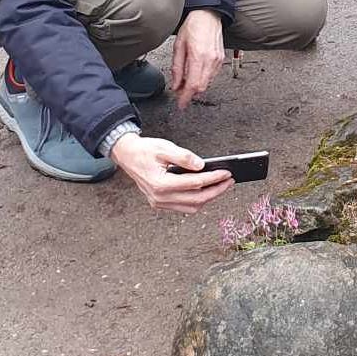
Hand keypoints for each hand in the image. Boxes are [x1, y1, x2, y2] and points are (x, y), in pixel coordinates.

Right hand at [110, 133, 233, 212]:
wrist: (127, 156)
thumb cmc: (144, 151)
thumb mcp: (165, 148)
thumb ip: (183, 157)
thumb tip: (201, 165)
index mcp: (160, 183)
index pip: (195, 183)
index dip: (213, 178)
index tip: (226, 173)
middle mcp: (159, 197)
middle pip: (196, 199)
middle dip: (216, 191)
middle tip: (229, 181)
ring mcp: (159, 202)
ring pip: (191, 207)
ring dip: (208, 198)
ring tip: (221, 186)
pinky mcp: (159, 203)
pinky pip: (183, 207)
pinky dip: (196, 202)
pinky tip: (205, 191)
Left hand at [169, 8, 226, 108]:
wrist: (209, 15)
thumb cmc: (193, 26)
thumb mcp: (178, 46)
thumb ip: (177, 67)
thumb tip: (175, 85)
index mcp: (198, 56)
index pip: (193, 85)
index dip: (186, 98)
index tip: (180, 105)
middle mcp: (210, 60)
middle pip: (201, 87)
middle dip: (190, 94)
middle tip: (180, 94)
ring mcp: (218, 60)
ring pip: (207, 83)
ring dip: (196, 87)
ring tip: (185, 83)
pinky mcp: (221, 59)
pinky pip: (212, 76)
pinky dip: (203, 79)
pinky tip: (195, 75)